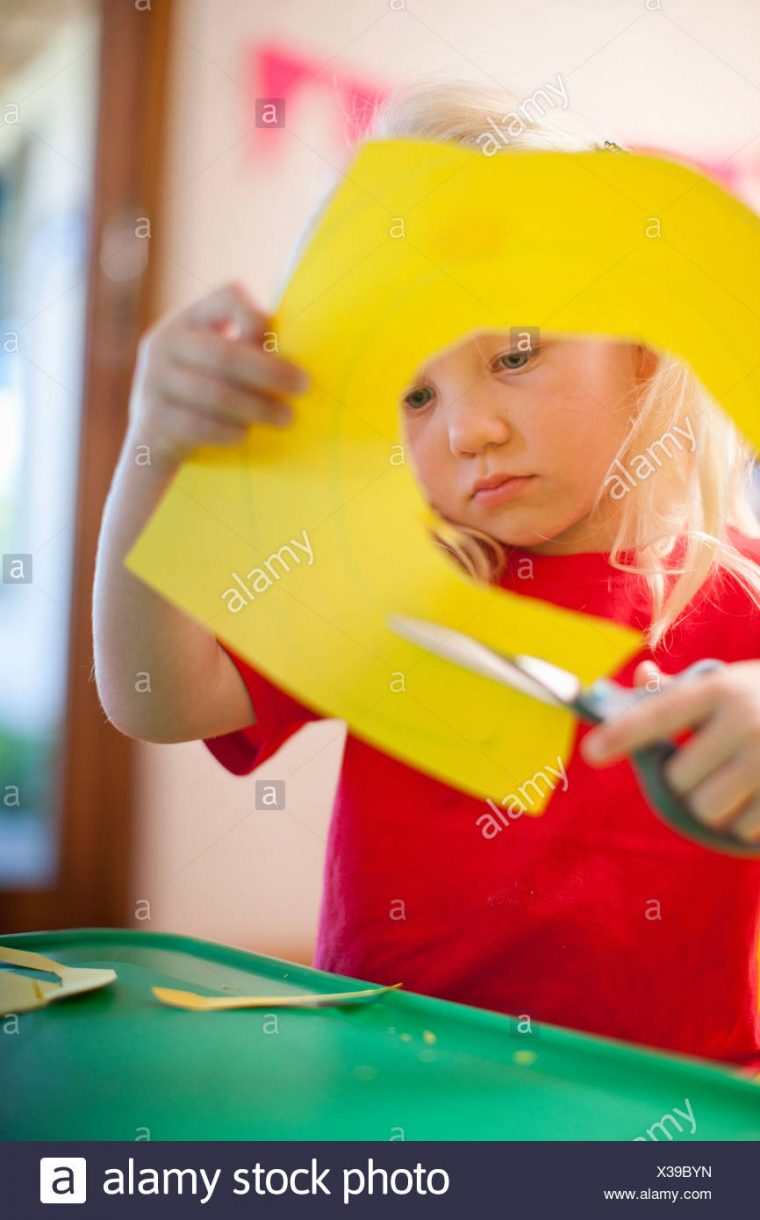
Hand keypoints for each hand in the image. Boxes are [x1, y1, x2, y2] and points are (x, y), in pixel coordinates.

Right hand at [127, 281, 309, 471]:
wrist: (156, 435)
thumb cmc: (205, 390)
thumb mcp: (216, 357)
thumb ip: (247, 347)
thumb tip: (297, 353)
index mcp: (187, 319)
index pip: (228, 295)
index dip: (258, 315)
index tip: (283, 343)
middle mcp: (165, 342)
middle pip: (225, 354)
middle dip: (270, 372)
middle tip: (302, 386)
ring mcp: (152, 380)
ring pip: (215, 393)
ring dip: (258, 407)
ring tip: (286, 417)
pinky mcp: (152, 418)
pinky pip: (198, 425)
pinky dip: (229, 430)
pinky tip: (246, 434)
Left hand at [580, 659, 759, 844]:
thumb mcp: (731, 683)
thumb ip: (683, 690)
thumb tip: (642, 676)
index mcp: (720, 690)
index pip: (659, 714)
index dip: (622, 734)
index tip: (591, 753)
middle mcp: (745, 721)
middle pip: (677, 779)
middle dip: (684, 780)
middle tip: (709, 764)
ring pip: (705, 809)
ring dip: (712, 805)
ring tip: (735, 782)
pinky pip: (742, 829)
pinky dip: (745, 822)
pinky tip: (759, 796)